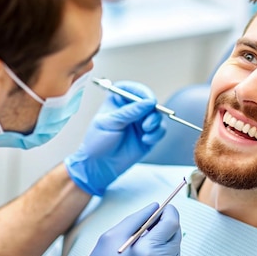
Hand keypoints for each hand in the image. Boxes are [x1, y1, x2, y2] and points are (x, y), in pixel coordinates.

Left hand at [65, 81, 164, 195]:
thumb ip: (129, 112)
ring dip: (155, 122)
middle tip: (148, 119)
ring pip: (157, 115)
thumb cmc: (97, 142)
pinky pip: (160, 130)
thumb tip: (148, 103)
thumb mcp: (109, 123)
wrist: (99, 166)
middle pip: (149, 101)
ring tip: (146, 130)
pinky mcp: (148, 135)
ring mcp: (140, 122)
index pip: (131, 89)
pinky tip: (146, 140)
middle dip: (152, 109)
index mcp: (117, 102)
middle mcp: (131, 110)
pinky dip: (156, 134)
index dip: (140, 91)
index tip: (147, 98)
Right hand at [66, 203, 181, 255]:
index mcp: (147, 251)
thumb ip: (136, 218)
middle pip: (177, 235)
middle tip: (152, 223)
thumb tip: (155, 206)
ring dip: (165, 240)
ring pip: (176, 248)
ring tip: (146, 242)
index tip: (163, 207)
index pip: (171, 223)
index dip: (169, 211)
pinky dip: (164, 255)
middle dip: (167, 225)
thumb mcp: (111, 237)